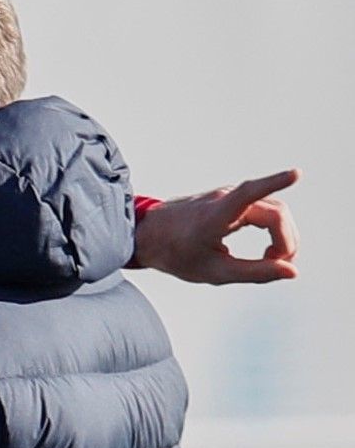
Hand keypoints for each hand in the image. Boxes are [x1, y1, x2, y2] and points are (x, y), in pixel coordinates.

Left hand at [134, 169, 299, 283]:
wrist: (150, 236)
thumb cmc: (178, 254)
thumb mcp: (215, 271)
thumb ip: (256, 272)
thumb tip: (292, 271)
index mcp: (216, 215)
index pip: (250, 193)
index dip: (276, 184)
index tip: (296, 174)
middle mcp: (225, 199)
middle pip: (276, 213)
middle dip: (287, 240)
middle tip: (277, 266)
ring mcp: (229, 196)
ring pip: (274, 210)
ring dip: (282, 235)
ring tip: (271, 261)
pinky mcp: (232, 199)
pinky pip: (264, 209)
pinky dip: (274, 229)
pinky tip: (270, 251)